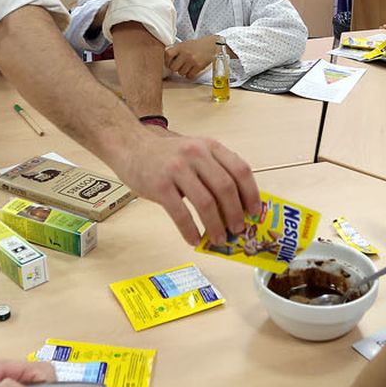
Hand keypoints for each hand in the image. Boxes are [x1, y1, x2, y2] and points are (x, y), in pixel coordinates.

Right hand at [108, 130, 260, 245]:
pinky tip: (193, 239)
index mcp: (210, 147)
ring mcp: (177, 169)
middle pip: (225, 188)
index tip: (254, 212)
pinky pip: (181, 213)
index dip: (251, 193)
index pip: (240, 170)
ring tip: (218, 239)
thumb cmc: (166, 155)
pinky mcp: (160, 185)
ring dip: (215, 226)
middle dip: (235, 214)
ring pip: (206, 203)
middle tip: (238, 230)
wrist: (131, 146)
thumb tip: (235, 206)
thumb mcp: (195, 152)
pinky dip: (190, 230)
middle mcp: (196, 155)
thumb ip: (214, 170)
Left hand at [164, 35, 219, 78]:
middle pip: (173, 67)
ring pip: (181, 73)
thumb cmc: (197, 45)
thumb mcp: (185, 44)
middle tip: (180, 65)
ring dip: (183, 71)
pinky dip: (190, 75)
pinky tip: (192, 70)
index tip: (169, 63)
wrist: (212, 45)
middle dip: (175, 68)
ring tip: (188, 66)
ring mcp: (192, 60)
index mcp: (180, 46)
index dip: (167, 61)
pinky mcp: (198, 66)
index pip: (167, 55)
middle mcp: (185, 53)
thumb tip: (166, 59)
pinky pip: (189, 76)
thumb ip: (176, 50)